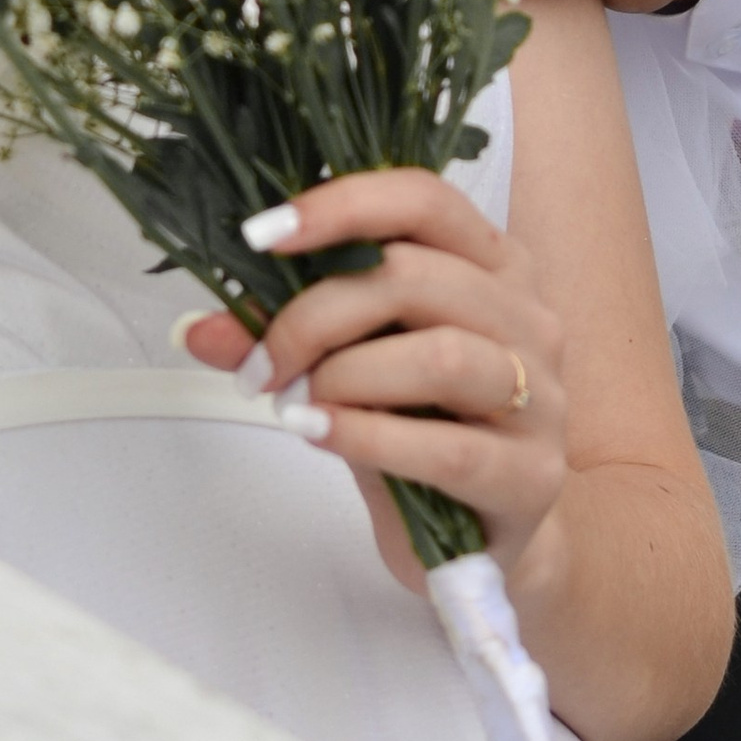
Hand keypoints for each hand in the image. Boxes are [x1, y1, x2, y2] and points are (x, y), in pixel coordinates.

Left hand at [179, 169, 566, 594]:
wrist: (480, 542)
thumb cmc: (418, 432)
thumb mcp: (347, 368)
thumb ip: (283, 339)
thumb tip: (198, 329)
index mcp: (492, 265)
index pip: (422, 198)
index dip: (341, 205)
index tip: (261, 235)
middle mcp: (529, 317)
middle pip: (415, 276)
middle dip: (315, 316)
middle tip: (262, 364)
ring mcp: (542, 397)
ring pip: (439, 355)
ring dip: (344, 375)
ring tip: (298, 405)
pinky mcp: (533, 475)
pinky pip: (447, 446)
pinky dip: (367, 436)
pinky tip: (321, 435)